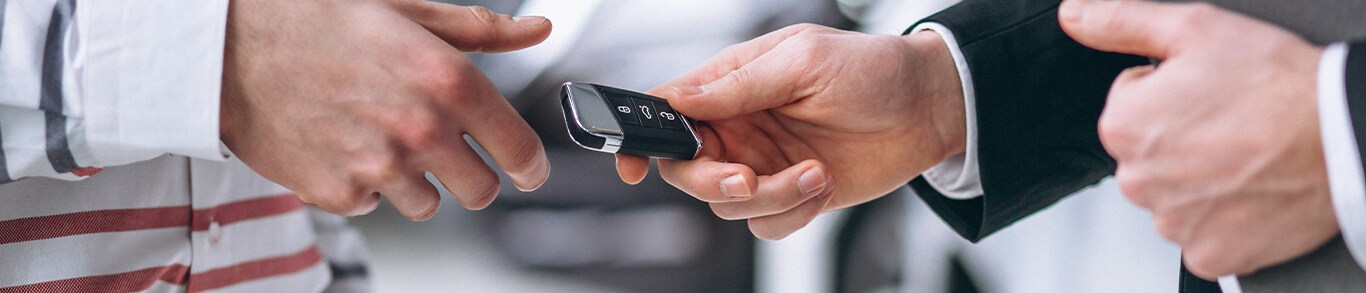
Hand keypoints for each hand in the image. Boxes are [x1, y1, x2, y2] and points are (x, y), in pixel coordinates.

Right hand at [220, 0, 552, 220]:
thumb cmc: (316, 19)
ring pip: (429, 204)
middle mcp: (420, 129)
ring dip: (416, 180)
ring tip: (380, 136)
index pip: (519, 148)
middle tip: (444, 149)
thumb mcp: (405, 11)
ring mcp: (379, 167)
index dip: (531, 164)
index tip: (528, 169)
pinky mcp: (339, 193)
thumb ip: (479, 29)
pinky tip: (343, 144)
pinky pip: (373, 205)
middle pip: (480, 190)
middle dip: (471, 174)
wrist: (228, 47)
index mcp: (447, 80)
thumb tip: (536, 30)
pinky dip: (364, 185)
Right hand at [615, 24, 966, 239]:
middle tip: (749, 178)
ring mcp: (763, 162)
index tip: (632, 165)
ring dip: (772, 196)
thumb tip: (681, 100)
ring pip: (728, 204)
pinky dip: (793, 212)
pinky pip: (766, 224)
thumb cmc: (871, 70)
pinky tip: (822, 183)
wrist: (928, 108)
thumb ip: (737, 84)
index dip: (640, 138)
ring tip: (814, 171)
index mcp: (730, 84)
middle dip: (714, 182)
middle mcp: (739, 126)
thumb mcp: (802, 60)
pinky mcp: (791, 194)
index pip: (665, 110)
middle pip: (688, 170)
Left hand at [1061, 0, 1335, 278]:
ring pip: (1174, 195)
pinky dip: (1224, 218)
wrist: (1342, 136)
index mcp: (1122, 126)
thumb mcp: (1194, 27)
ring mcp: (1172, 222)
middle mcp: (1136, 180)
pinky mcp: (1208, 254)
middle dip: (1180, 138)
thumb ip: (1121, 22)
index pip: (1129, 105)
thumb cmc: (1275, 82)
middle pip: (1148, 154)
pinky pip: (1202, 235)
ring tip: (1245, 155)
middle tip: (1230, 123)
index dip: (1170, 93)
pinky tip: (1250, 190)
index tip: (1207, 93)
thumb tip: (1074, 16)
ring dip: (1200, 179)